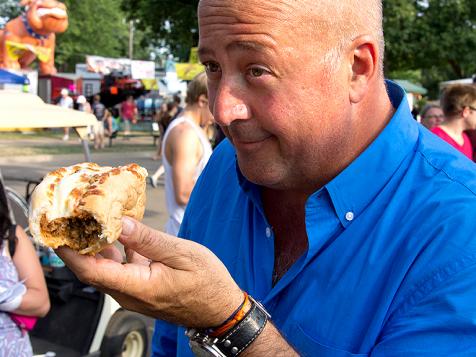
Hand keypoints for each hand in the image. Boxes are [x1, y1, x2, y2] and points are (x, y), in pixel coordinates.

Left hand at [56, 217, 242, 327]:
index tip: (58, 227)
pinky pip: (118, 268)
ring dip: (94, 244)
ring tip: (91, 216)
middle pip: (91, 268)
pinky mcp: (139, 288)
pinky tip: (118, 229)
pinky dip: (113, 249)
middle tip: (73, 213)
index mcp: (137, 286)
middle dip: (77, 241)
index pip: (90, 270)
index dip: (69, 249)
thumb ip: (148, 240)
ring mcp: (132, 292)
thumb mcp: (182, 254)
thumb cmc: (207, 283)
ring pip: (103, 267)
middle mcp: (128, 293)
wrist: (220, 308)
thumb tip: (120, 223)